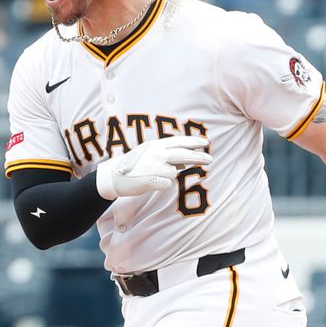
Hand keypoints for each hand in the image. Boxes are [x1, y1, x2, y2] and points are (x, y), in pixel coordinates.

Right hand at [96, 136, 211, 200]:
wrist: (114, 176)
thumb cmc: (133, 164)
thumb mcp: (148, 153)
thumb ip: (165, 154)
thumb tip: (185, 163)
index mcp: (155, 145)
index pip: (179, 142)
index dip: (193, 142)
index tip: (205, 143)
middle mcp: (157, 154)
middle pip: (183, 155)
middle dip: (199, 157)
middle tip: (211, 159)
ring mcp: (155, 167)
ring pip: (174, 173)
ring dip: (168, 175)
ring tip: (153, 175)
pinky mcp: (153, 180)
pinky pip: (167, 184)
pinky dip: (162, 184)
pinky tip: (150, 182)